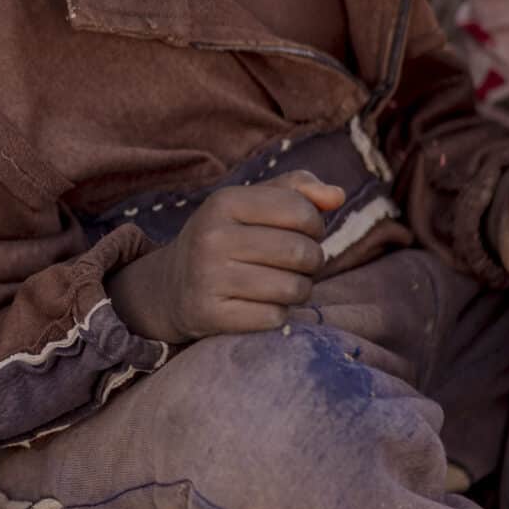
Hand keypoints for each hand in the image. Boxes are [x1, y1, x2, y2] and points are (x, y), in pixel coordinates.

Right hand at [107, 172, 345, 344]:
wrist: (172, 286)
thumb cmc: (228, 238)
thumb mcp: (253, 204)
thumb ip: (298, 189)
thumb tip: (336, 197)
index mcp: (223, 201)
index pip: (302, 211)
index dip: (315, 225)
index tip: (300, 233)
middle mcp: (212, 237)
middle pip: (302, 253)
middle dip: (311, 262)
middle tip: (294, 265)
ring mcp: (208, 277)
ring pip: (294, 289)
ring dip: (298, 291)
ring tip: (280, 285)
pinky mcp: (210, 314)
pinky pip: (275, 318)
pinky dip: (277, 315)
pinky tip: (259, 306)